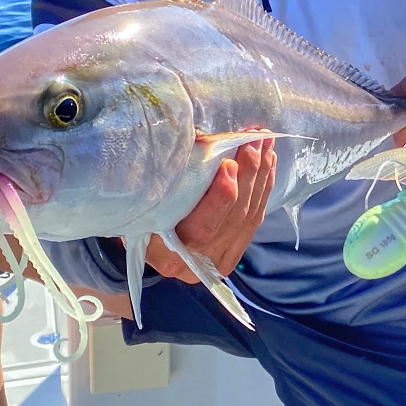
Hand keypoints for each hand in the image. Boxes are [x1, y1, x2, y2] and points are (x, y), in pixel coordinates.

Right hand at [146, 137, 277, 280]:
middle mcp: (190, 265)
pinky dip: (262, 190)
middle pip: (232, 219)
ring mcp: (214, 262)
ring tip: (265, 145)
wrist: (139, 232)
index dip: (220, 198)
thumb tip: (207, 143)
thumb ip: (173, 176)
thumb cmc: (138, 201)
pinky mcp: (230, 254)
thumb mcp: (145, 190)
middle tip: (255, 140)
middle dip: (248, 175)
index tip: (229, 163)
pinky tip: (268, 165)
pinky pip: (254, 221)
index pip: (200, 228)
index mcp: (162, 253)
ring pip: (248, 218)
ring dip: (261, 177)